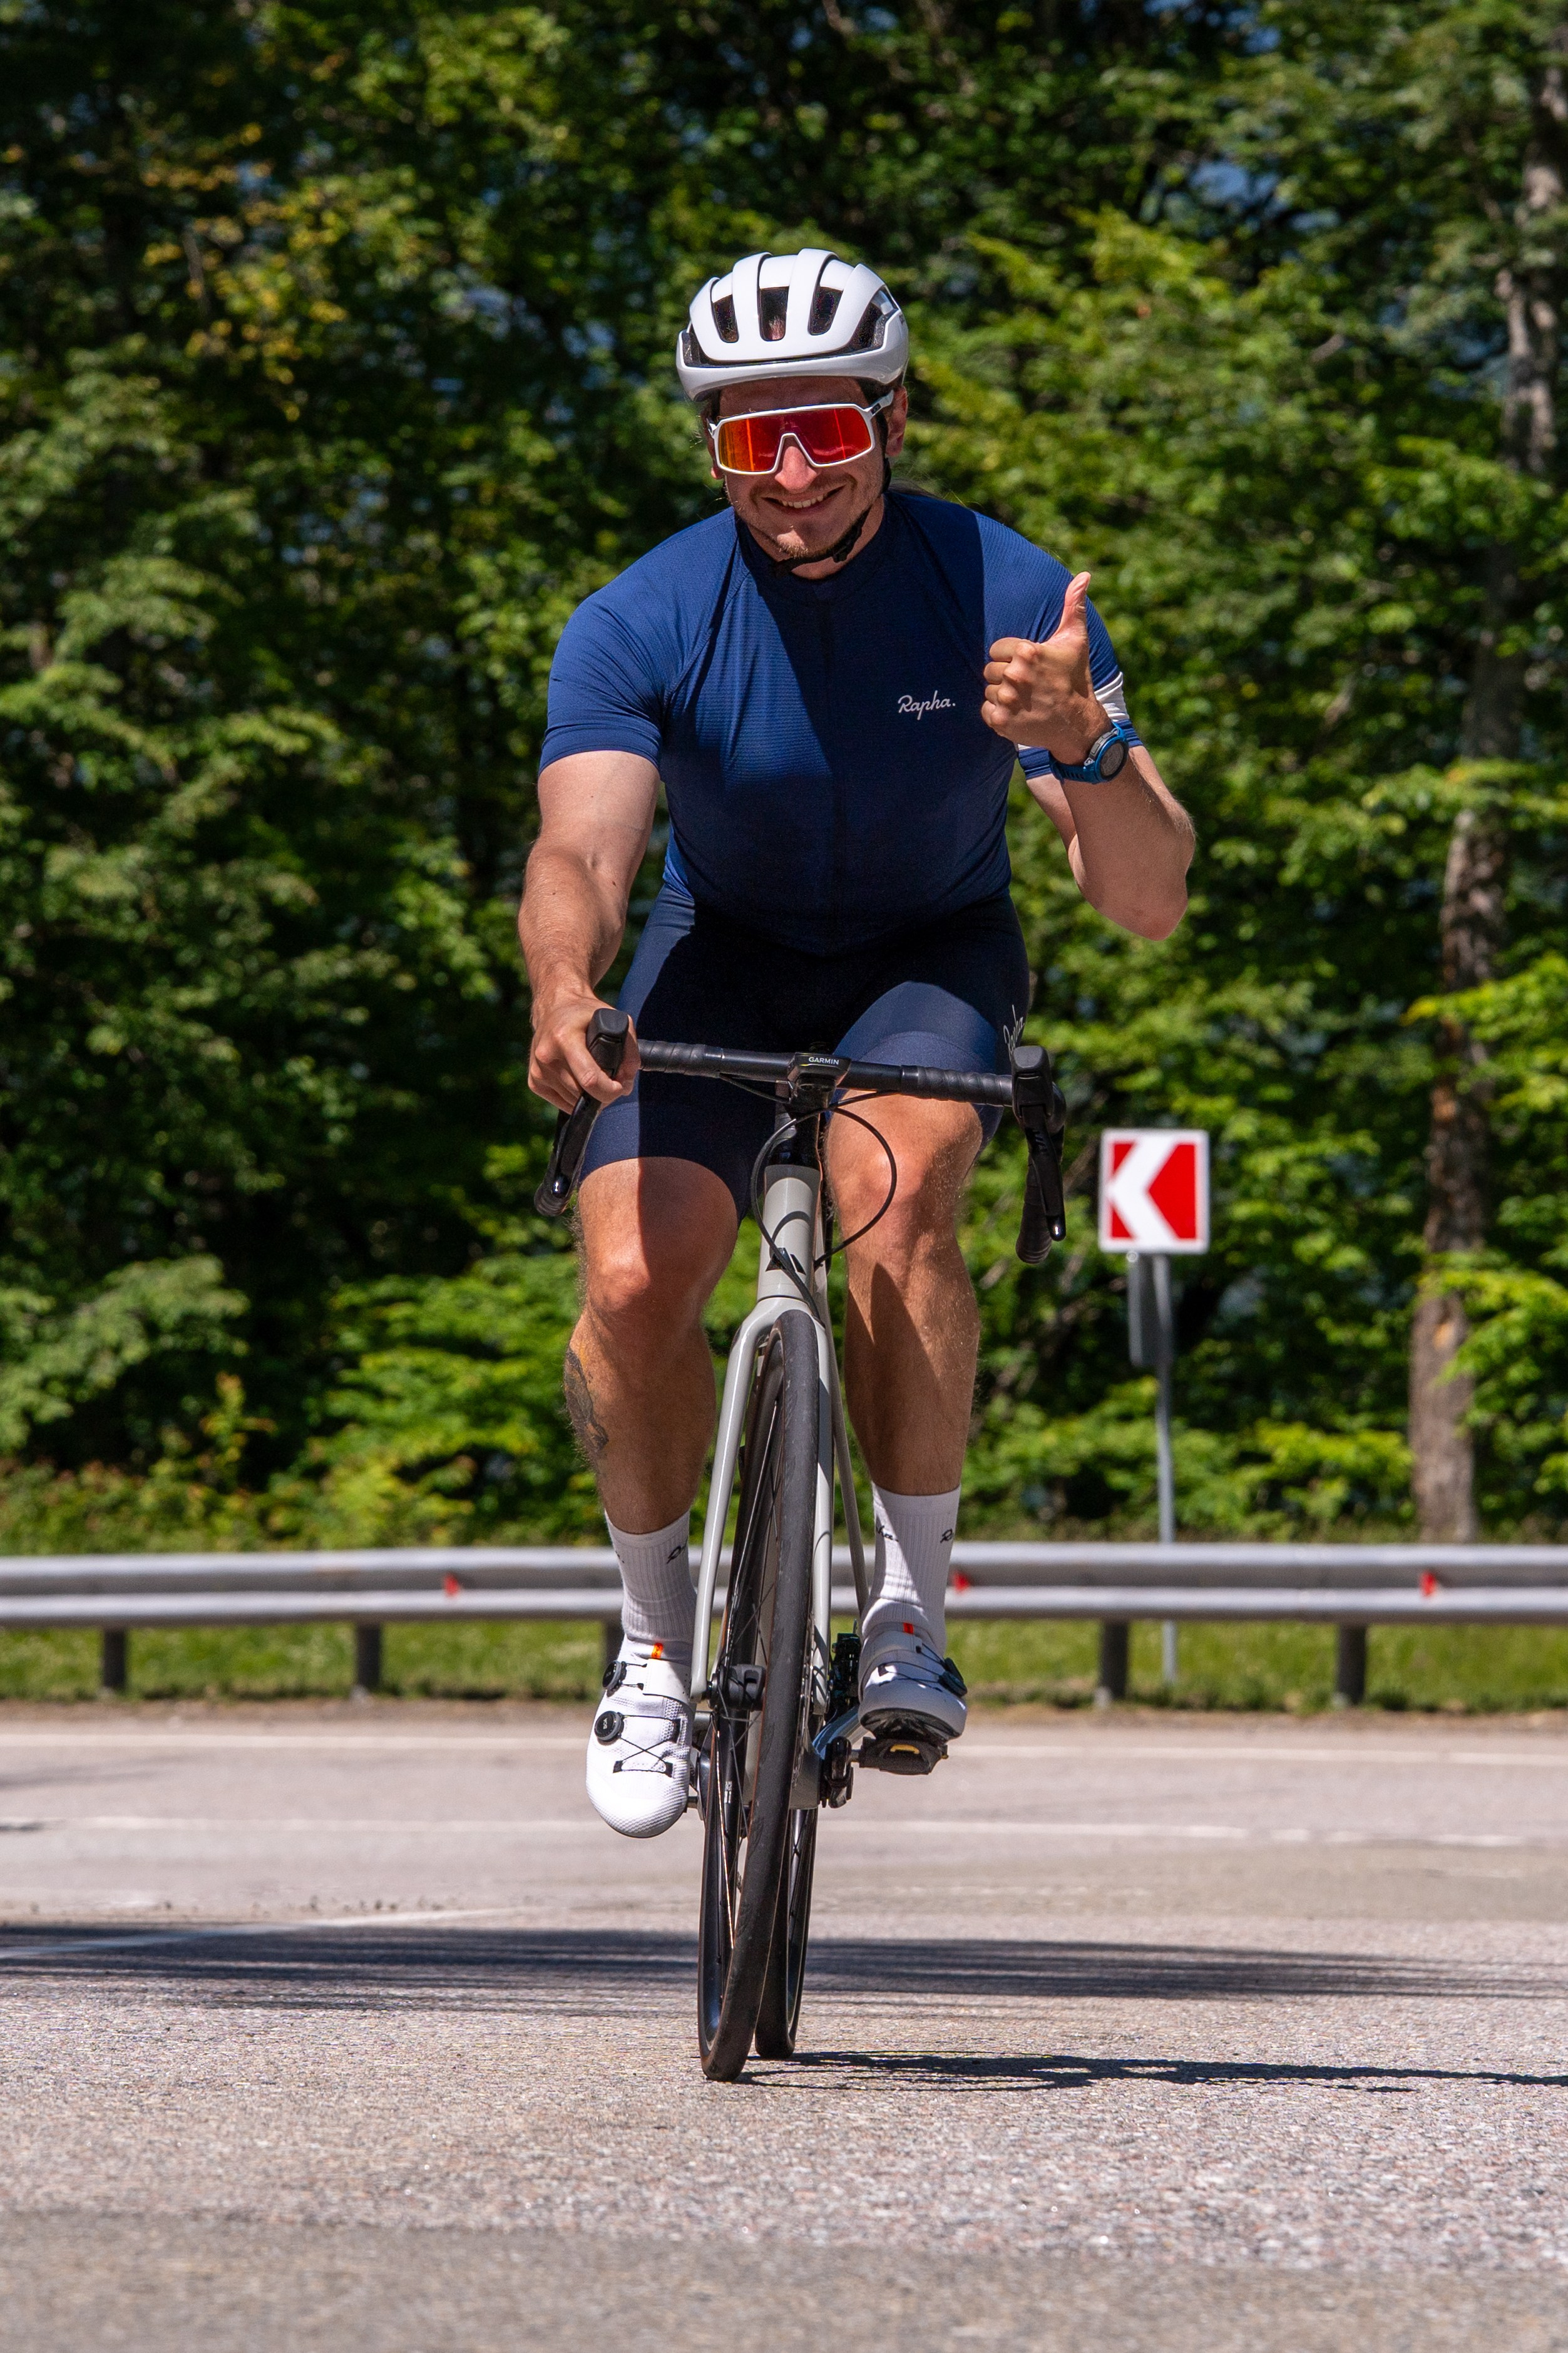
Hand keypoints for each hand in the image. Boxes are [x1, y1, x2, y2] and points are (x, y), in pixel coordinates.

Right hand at [528, 989, 638, 1113]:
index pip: (589, 1079)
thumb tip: (627, 1082)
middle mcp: (546, 1056)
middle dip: (603, 1093)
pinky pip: (562, 1103)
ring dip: (589, 1096)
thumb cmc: (586, 1014)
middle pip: (582, 1094)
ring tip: (594, 1076)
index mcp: (564, 1038)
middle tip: (611, 1081)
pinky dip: (575, 1097)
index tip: (620, 1086)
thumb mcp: (615, 1019)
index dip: (610, 1090)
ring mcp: (537, 1070)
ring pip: (573, 1102)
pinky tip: (579, 1079)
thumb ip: (630, 1050)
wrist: (553, 1007)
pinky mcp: (533, 1082)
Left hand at [981, 570, 1105, 758]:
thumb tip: (1083, 575)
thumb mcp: (1075, 641)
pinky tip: (1017, 713)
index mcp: (1027, 652)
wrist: (1078, 724)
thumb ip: (1072, 606)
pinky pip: (986, 711)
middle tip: (1027, 685)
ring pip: (989, 691)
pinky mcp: (1003, 721)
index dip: (1009, 657)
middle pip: (990, 670)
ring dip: (1002, 696)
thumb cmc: (1075, 678)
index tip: (1028, 666)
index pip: (996, 650)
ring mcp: (1008, 700)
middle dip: (1005, 677)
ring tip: (1024, 699)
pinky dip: (997, 714)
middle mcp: (1016, 675)